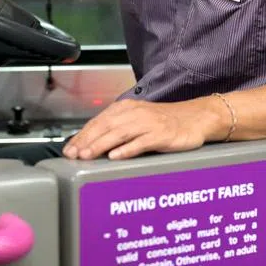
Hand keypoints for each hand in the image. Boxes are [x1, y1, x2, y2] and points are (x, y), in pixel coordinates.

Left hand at [63, 97, 228, 160]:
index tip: (68, 149)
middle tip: (73, 155)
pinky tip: (116, 156)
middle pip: (105, 126)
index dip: (82, 136)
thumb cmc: (165, 122)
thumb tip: (93, 145)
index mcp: (126, 108)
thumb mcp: (138, 121)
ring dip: (101, 145)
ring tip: (87, 156)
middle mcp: (135, 113)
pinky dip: (127, 149)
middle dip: (86, 141)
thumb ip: (117, 130)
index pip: (98, 122)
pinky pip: (141, 142)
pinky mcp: (162, 134)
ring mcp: (149, 123)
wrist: (196, 117)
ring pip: (119, 133)